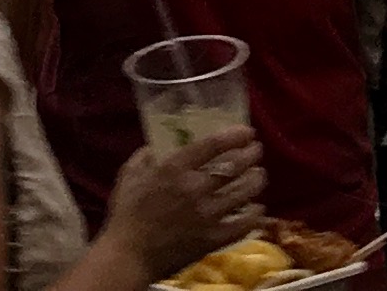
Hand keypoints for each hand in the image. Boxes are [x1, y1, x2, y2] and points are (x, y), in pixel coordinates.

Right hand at [107, 127, 261, 276]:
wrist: (130, 255)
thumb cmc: (126, 214)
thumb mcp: (128, 175)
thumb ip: (143, 157)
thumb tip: (155, 148)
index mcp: (175, 168)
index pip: (213, 145)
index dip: (234, 136)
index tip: (247, 132)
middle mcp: (196, 187)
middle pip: (234, 167)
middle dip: (251, 156)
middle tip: (257, 150)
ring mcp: (208, 214)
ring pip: (243, 194)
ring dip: (256, 182)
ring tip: (260, 176)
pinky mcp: (213, 238)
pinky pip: (242, 225)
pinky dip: (255, 216)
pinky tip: (259, 210)